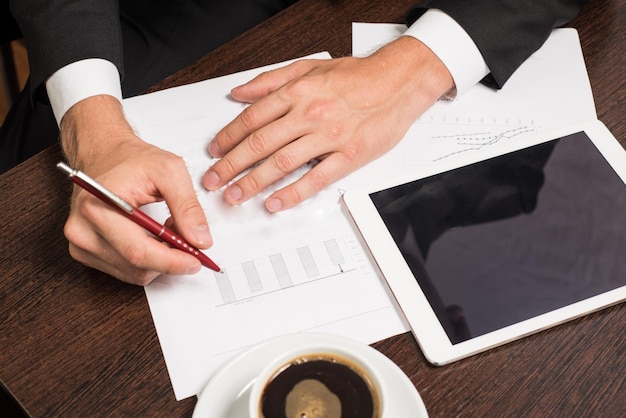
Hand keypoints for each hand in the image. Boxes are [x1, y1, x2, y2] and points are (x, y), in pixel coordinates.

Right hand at [60, 95, 212, 284]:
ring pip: (134, 273)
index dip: (172, 262)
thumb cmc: (131, 159)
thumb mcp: (170, 171)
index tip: (196, 260)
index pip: (138, 251)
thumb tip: (200, 240)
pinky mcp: (86, 253)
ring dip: (160, 260)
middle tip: (190, 241)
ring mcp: (82, 244)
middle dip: (171, 259)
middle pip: (137, 267)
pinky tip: (153, 238)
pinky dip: (147, 260)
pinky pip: (126, 271)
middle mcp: (83, 230)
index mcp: (97, 207)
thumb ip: (188, 206)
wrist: (105, 155)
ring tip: (167, 230)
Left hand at [202, 36, 453, 210]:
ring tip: (235, 196)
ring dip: (253, 182)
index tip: (214, 152)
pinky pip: (316, 178)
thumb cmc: (357, 76)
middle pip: (260, 143)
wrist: (399, 82)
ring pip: (282, 163)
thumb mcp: (310, 67)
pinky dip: (292, 193)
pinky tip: (275, 203)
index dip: (228, 137)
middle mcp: (309, 114)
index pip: (252, 118)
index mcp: (297, 93)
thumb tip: (240, 92)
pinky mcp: (349, 155)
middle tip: (213, 181)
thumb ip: (272, 80)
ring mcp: (329, 136)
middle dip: (230, 165)